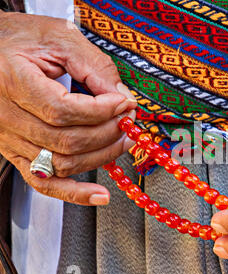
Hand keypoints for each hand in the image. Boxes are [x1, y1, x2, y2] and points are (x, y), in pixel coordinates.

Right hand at [0, 10, 136, 204]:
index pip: (63, 110)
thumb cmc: (20, 39)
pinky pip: (43, 182)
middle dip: (109, 133)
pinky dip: (74, 193)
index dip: (101, 111)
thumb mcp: (60, 38)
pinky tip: (99, 195)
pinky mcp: (15, 153)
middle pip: (67, 141)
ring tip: (125, 141)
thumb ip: (94, 67)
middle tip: (129, 119)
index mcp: (12, 82)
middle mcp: (4, 117)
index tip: (124, 102)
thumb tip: (123, 98)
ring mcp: (8, 140)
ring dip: (102, 156)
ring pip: (61, 163)